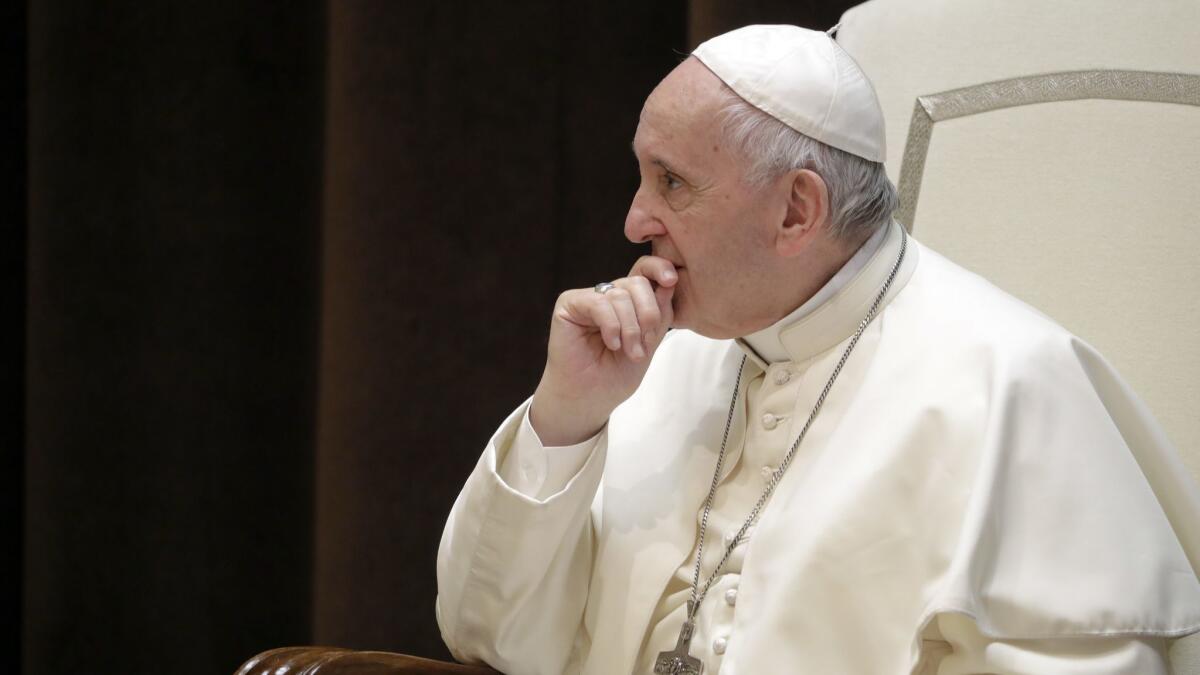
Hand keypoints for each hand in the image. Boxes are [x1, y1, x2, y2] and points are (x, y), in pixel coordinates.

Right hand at [529, 256, 677, 445]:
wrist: (590, 398)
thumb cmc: (616, 375)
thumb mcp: (649, 344)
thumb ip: (659, 314)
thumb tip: (669, 281)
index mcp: (629, 301)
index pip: (644, 270)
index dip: (659, 268)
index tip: (671, 279)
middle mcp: (608, 295)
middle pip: (637, 282)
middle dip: (648, 314)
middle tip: (645, 345)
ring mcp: (588, 298)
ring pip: (621, 295)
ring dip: (630, 329)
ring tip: (628, 353)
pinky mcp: (569, 304)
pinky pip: (599, 303)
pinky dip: (611, 325)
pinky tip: (611, 344)